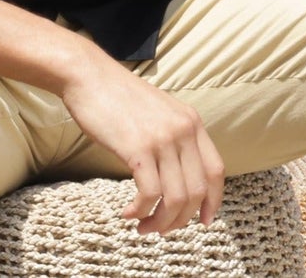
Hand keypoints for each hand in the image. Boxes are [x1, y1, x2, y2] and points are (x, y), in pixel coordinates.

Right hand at [59, 55, 223, 235]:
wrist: (89, 76)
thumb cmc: (118, 97)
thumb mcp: (159, 112)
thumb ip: (174, 137)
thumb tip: (179, 179)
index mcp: (191, 121)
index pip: (215, 171)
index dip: (212, 202)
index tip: (202, 223)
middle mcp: (183, 129)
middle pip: (197, 191)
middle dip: (180, 219)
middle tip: (160, 229)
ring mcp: (162, 138)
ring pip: (175, 199)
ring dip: (159, 221)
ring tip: (142, 226)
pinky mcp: (138, 148)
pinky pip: (149, 194)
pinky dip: (140, 211)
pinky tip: (127, 213)